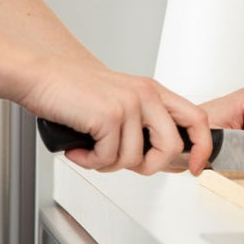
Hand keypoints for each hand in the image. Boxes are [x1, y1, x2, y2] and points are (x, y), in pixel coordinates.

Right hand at [19, 57, 211, 175]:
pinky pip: (108, 158)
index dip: (202, 147)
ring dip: (108, 165)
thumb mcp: (120, 101)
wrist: (41, 76)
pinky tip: (79, 150)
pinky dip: (90, 162)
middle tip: (121, 163)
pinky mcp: (109, 116)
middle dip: (148, 167)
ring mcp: (129, 104)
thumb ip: (142, 124)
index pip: (196, 118)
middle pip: (171, 147)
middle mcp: (147, 95)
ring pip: (135, 159)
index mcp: (154, 91)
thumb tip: (156, 158)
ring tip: (90, 151)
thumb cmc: (75, 92)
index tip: (195, 167)